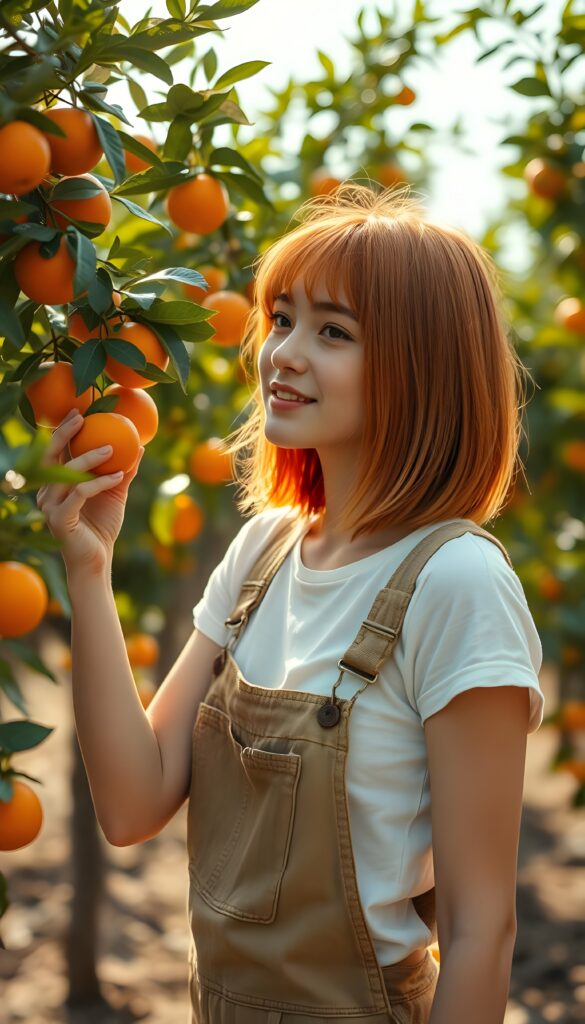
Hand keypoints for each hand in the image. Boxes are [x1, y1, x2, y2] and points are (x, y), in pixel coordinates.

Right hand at [36, 408, 143, 577]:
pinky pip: (80, 493)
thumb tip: (140, 445)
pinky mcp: (59, 519)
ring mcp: (49, 506)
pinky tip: (119, 476)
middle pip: (49, 456)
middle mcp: (47, 492)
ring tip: (112, 449)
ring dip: (89, 458)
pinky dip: (100, 482)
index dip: (64, 430)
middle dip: (64, 434)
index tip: (80, 411)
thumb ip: (124, 470)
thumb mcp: (115, 492)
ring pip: (66, 473)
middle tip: (83, 418)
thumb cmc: (103, 525)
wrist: (97, 559)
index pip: (56, 451)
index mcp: (55, 484)